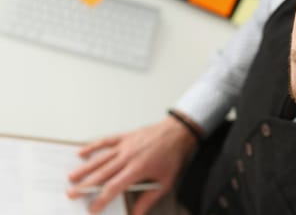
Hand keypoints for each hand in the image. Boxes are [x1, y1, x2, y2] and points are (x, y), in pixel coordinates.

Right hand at [67, 116, 196, 214]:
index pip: (114, 187)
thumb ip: (148, 200)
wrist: (178, 133)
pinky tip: (81, 153)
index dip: (101, 199)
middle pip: (102, 174)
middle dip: (85, 186)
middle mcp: (128, 157)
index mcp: (138, 169)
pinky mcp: (125, 136)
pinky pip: (105, 141)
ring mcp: (125, 145)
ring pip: (100, 158)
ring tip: (71, 178)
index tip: (92, 209)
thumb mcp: (165, 182)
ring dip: (84, 169)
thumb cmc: (172, 157)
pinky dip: (92, 146)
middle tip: (71, 194)